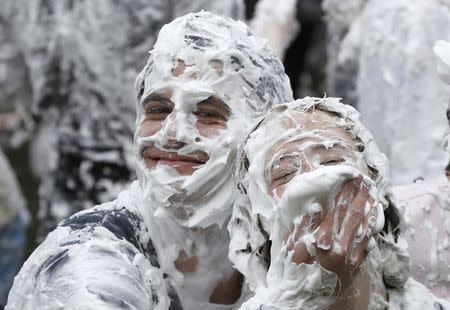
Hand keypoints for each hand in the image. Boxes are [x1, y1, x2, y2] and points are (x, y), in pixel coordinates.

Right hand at [286, 176, 372, 294]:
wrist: (309, 297)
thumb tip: (315, 205)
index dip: (344, 193)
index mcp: (322, 243)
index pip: (337, 211)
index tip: (350, 178)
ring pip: (365, 227)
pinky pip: (369, 239)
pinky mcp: (358, 263)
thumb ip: (303, 226)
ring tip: (371, 192)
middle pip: (354, 216)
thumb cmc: (297, 270)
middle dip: (359, 195)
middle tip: (364, 180)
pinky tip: (373, 214)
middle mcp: (340, 249)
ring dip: (369, 207)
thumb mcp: (293, 247)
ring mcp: (352, 257)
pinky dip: (372, 225)